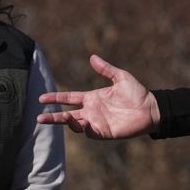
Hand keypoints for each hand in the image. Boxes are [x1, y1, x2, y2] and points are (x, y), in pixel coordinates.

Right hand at [37, 53, 159, 138]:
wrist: (151, 109)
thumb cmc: (137, 93)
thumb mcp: (120, 77)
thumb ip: (105, 69)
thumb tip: (92, 57)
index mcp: (92, 98)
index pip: (69, 98)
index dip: (55, 98)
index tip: (41, 98)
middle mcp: (91, 111)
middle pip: (67, 115)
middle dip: (53, 117)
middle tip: (39, 118)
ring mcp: (97, 123)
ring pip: (76, 125)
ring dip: (67, 122)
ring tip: (64, 118)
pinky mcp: (105, 132)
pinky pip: (90, 133)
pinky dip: (84, 129)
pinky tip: (83, 123)